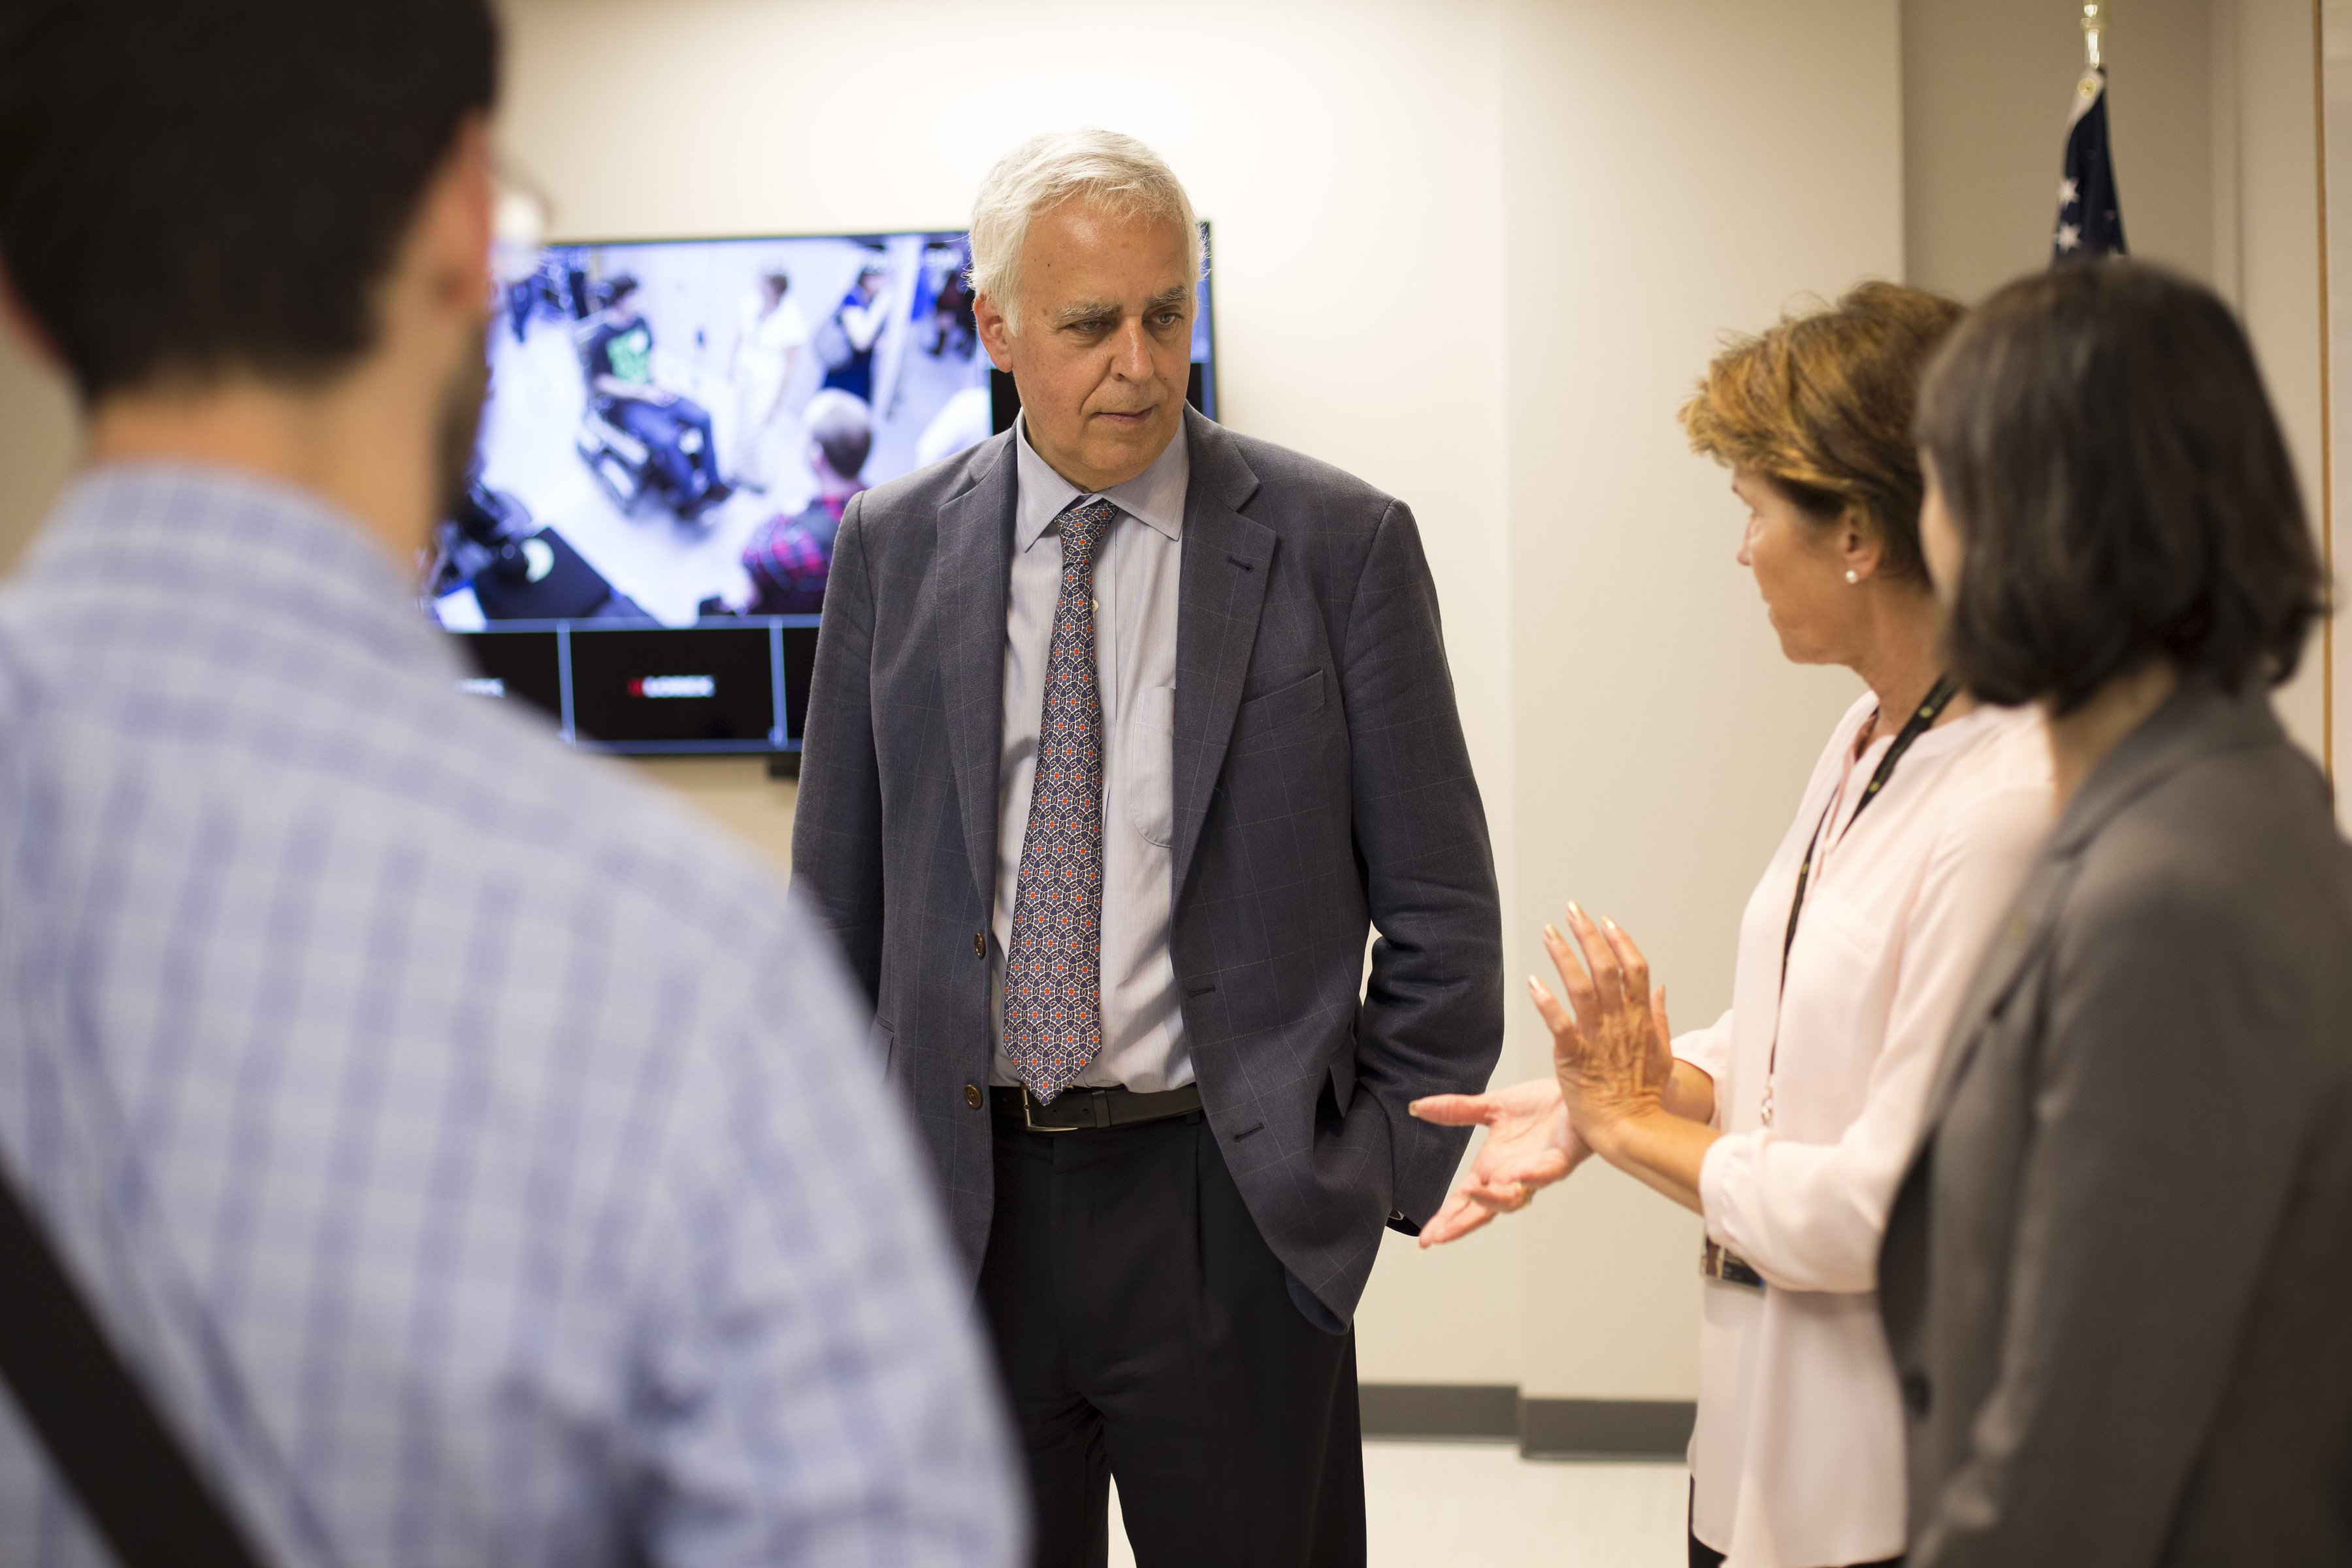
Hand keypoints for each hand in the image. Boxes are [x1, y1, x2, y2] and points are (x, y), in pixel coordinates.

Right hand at [1409, 1078, 1589, 1244]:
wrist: (1578, 1090)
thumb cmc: (1542, 1106)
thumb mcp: (1491, 1107)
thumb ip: (1456, 1111)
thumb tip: (1418, 1108)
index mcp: (1493, 1168)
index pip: (1463, 1201)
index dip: (1445, 1219)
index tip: (1425, 1238)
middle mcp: (1512, 1177)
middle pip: (1483, 1210)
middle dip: (1460, 1224)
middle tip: (1438, 1236)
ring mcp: (1536, 1172)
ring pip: (1515, 1198)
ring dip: (1493, 1200)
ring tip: (1472, 1196)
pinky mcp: (1560, 1159)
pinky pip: (1546, 1173)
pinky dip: (1532, 1177)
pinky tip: (1518, 1178)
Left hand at [1532, 904, 1674, 1156]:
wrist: (1635, 1133)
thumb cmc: (1646, 1100)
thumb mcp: (1662, 1056)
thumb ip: (1659, 1019)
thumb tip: (1658, 988)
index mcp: (1640, 1021)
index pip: (1634, 970)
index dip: (1620, 942)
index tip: (1606, 921)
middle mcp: (1620, 1024)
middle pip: (1606, 968)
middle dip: (1588, 936)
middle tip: (1572, 910)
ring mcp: (1598, 1040)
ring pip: (1582, 988)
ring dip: (1564, 956)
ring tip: (1549, 932)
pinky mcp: (1574, 1059)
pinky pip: (1559, 1024)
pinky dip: (1546, 1001)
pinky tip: (1533, 981)